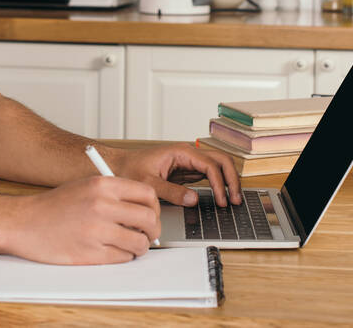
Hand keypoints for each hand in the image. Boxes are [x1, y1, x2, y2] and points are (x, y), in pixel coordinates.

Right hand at [4, 175, 159, 264]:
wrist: (24, 222)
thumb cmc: (55, 206)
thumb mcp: (86, 186)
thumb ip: (115, 194)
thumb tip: (145, 210)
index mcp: (103, 185)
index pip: (147, 194)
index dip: (154, 207)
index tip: (151, 214)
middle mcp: (102, 205)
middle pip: (148, 219)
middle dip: (152, 230)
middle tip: (148, 234)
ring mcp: (96, 231)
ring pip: (139, 243)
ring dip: (140, 246)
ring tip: (131, 245)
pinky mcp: (90, 254)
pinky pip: (122, 258)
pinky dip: (123, 257)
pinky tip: (113, 251)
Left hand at [109, 143, 241, 207]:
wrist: (117, 166)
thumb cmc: (129, 169)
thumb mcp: (148, 183)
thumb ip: (170, 191)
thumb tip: (193, 199)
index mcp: (181, 151)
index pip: (209, 165)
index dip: (219, 183)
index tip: (222, 200)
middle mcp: (188, 154)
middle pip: (220, 160)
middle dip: (231, 179)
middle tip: (236, 200)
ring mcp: (188, 162)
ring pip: (217, 167)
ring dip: (227, 181)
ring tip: (233, 200)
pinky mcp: (185, 171)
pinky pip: (207, 176)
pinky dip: (217, 185)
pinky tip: (220, 198)